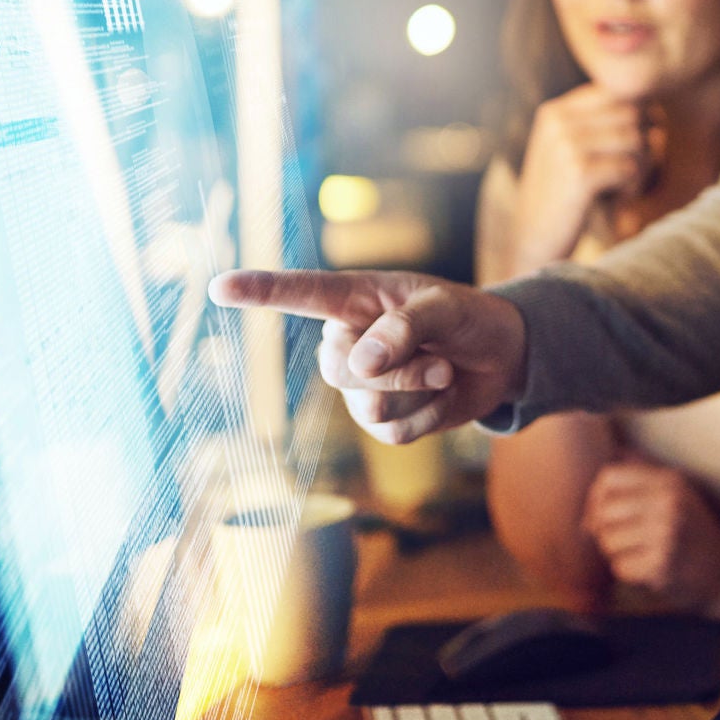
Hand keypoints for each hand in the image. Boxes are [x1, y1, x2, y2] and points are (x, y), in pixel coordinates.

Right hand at [208, 268, 525, 444]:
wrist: (500, 358)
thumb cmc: (468, 318)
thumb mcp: (447, 307)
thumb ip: (405, 326)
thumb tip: (359, 365)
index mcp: (356, 300)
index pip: (300, 295)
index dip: (259, 291)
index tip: (219, 286)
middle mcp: (347, 342)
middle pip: (339, 370)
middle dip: (398, 370)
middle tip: (441, 359)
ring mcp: (361, 386)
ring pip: (368, 405)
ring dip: (418, 391)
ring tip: (445, 370)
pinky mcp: (383, 421)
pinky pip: (393, 433)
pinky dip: (429, 417)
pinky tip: (441, 397)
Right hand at [510, 84, 658, 274]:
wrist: (533, 244)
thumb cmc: (564, 199)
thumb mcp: (574, 153)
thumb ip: (604, 126)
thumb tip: (657, 111)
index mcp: (555, 111)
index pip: (617, 93)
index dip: (637, 120)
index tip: (631, 150)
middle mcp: (557, 120)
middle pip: (631, 113)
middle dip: (643, 143)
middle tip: (633, 173)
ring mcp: (565, 144)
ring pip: (635, 138)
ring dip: (641, 167)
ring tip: (625, 187)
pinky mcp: (578, 172)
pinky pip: (630, 166)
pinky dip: (632, 186)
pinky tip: (618, 200)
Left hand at [580, 457, 719, 616]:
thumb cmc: (692, 529)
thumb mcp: (677, 491)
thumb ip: (642, 474)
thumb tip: (603, 469)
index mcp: (668, 481)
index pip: (608, 478)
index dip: (596, 497)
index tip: (602, 514)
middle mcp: (668, 504)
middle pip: (603, 512)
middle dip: (604, 530)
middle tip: (621, 540)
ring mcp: (666, 535)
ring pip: (608, 542)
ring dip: (616, 553)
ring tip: (639, 552)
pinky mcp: (662, 566)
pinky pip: (620, 567)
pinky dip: (628, 571)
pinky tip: (647, 568)